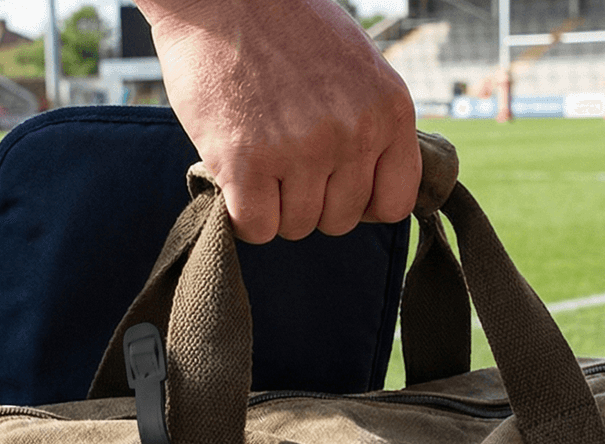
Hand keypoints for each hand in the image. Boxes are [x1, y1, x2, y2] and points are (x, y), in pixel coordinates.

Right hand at [135, 0, 420, 242]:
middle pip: (337, 221)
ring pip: (295, 227)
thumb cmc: (285, 30)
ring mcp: (300, 151)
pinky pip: (255, 228)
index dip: (360, 204)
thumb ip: (368, 123)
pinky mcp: (246, 164)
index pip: (393, 203)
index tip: (334, 188)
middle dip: (310, 204)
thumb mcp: (356, 68)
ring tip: (258, 165)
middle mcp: (352, 133)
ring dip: (273, 209)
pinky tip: (235, 184)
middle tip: (284, 168)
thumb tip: (365, 186)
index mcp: (389, 109)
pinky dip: (242, 217)